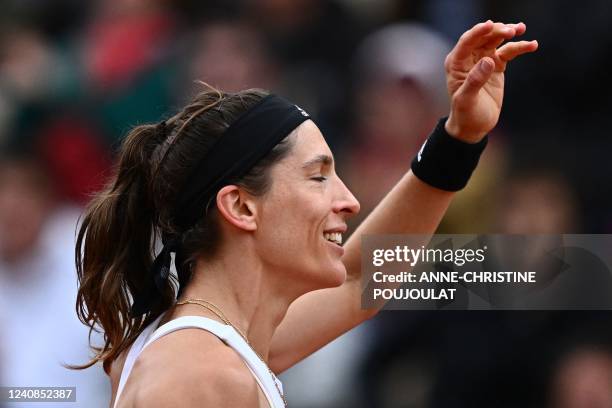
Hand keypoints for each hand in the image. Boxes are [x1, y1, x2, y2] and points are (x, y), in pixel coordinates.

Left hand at [444, 20, 537, 142]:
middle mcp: (469, 58)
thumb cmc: (465, 114)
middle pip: (483, 37)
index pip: (467, 42)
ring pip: (496, 41)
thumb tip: (488, 61)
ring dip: (509, 33)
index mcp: (456, 63)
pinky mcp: (496, 66)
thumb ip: (475, 80)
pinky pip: (509, 52)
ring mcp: (483, 60)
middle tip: (512, 31)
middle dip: (497, 31)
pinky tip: (532, 45)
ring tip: (521, 29)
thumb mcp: (466, 100)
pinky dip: (520, 47)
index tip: (491, 25)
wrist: (474, 126)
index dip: (478, 32)